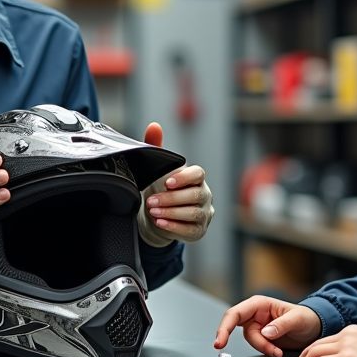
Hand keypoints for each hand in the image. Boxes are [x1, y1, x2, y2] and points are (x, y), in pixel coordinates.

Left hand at [137, 122, 213, 245]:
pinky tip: (160, 222)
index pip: (198, 174)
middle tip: (151, 200)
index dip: (184, 177)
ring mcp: (204, 213)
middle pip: (195, 195)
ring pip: (193, 213)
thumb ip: (156, 147)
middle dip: (171, 198)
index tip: (167, 182)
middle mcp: (204, 195)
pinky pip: (189, 229)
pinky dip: (173, 226)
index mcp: (196, 178)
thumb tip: (154, 126)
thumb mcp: (158, 169)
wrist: (159, 215)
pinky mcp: (198, 230)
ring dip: (171, 212)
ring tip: (153, 211)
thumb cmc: (162, 189)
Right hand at [214, 295, 321, 356]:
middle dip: (249, 341)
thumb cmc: (307, 317)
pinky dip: (266, 351)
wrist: (315, 328)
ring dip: (263, 348)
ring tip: (279, 350)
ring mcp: (258, 327)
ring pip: (251, 340)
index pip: (236, 313)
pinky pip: (258, 346)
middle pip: (239, 329)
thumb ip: (281, 325)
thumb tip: (266, 332)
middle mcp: (256, 314)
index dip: (224, 326)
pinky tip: (277, 351)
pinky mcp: (263, 338)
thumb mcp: (297, 319)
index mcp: (260, 304)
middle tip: (242, 348)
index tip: (220, 340)